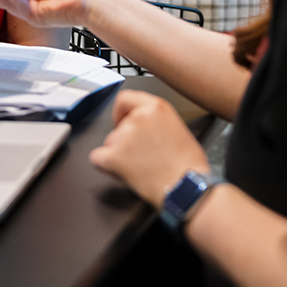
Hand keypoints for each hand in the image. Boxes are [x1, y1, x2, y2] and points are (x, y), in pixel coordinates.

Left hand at [89, 90, 210, 206]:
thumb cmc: (189, 166)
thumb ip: (157, 121)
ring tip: (139, 168)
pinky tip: (121, 172)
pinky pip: (97, 158)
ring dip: (118, 154)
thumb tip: (147, 128)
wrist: (186, 188)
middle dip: (124, 141)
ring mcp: (125, 136)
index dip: (120, 112)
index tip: (122, 121)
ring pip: (109, 143)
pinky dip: (106, 166)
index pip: (125, 98)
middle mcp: (138, 117)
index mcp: (156, 108)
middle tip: (139, 156)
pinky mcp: (114, 156)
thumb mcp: (178, 128)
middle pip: (118, 126)